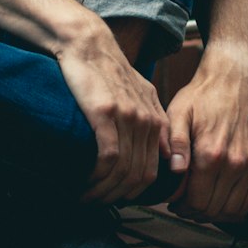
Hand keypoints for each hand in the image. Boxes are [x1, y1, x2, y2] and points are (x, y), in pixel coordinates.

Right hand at [56, 25, 170, 203]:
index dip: (136, 193)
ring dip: (104, 193)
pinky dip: (96, 178)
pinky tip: (84, 184)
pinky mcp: (106, 114)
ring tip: (86, 197)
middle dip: (117, 198)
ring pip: (124, 172)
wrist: (88, 43)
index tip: (116, 199)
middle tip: (97, 203)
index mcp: (156, 119)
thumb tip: (163, 154)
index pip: (154, 171)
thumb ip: (154, 121)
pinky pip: (108, 159)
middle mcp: (146, 120)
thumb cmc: (108, 69)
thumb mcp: (141, 92)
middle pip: (139, 177)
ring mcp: (128, 117)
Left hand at [165, 44, 247, 222]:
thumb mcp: (178, 113)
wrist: (232, 81)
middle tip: (185, 206)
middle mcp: (235, 162)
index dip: (182, 207)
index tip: (174, 203)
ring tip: (201, 205)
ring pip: (233, 210)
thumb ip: (174, 144)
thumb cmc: (202, 97)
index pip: (196, 200)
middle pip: (213, 208)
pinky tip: (223, 203)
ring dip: (215, 214)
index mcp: (211, 152)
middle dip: (195, 212)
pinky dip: (238, 209)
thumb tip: (174, 172)